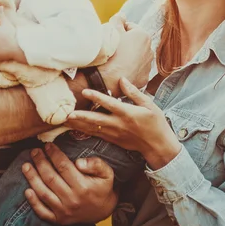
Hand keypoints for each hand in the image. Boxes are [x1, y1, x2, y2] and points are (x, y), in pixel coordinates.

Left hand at [22, 142, 117, 223]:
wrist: (104, 211)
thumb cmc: (103, 187)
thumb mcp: (107, 173)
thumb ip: (96, 164)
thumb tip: (79, 162)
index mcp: (83, 186)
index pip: (63, 166)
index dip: (54, 154)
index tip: (47, 145)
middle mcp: (72, 199)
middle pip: (50, 178)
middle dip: (40, 162)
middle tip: (34, 151)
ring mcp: (64, 211)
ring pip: (43, 193)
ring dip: (32, 178)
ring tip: (26, 166)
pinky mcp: (59, 220)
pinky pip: (43, 212)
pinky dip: (33, 202)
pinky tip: (27, 190)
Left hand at [67, 78, 181, 169]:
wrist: (158, 146)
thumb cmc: (156, 123)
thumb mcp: (149, 104)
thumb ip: (133, 92)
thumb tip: (121, 79)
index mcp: (128, 113)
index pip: (109, 104)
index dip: (96, 97)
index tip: (84, 91)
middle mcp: (119, 124)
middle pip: (96, 119)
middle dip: (81, 117)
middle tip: (67, 114)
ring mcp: (115, 134)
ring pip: (93, 129)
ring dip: (79, 124)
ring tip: (65, 120)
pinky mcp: (113, 140)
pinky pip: (97, 135)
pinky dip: (85, 131)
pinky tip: (75, 128)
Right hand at [99, 15, 151, 95]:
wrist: (109, 77)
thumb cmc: (111, 52)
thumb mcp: (112, 30)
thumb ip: (118, 19)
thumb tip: (122, 15)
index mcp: (143, 35)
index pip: (130, 27)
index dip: (119, 29)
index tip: (112, 36)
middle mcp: (150, 50)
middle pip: (135, 42)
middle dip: (126, 43)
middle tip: (113, 47)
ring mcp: (148, 66)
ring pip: (137, 56)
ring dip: (129, 56)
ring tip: (116, 59)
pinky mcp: (144, 78)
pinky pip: (136, 70)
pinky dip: (130, 69)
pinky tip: (120, 69)